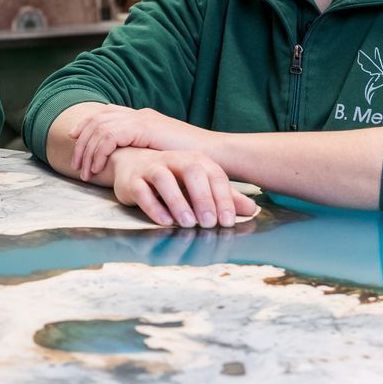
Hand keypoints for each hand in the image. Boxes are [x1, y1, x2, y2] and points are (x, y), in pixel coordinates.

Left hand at [69, 105, 208, 180]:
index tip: (74, 139)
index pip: (107, 113)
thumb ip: (147, 152)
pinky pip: (109, 137)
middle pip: (98, 119)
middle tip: (76, 164)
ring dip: (88, 151)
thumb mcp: (164, 153)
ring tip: (85, 172)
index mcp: (143, 117)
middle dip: (82, 141)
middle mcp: (139, 114)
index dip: (87, 124)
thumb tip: (132, 162)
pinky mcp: (143, 128)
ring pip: (99, 129)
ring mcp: (141, 119)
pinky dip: (99, 153)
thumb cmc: (193, 160)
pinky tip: (97, 169)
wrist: (214, 155)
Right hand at [109, 148, 258, 228]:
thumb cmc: (172, 177)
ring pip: (164, 179)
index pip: (214, 175)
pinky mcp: (132, 180)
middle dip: (202, 197)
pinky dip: (153, 206)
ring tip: (188, 224)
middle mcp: (174, 159)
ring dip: (178, 201)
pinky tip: (165, 221)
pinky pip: (141, 190)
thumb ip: (224, 196)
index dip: (223, 198)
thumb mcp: (199, 185)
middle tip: (209, 223)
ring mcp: (151, 168)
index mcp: (195, 160)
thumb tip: (252, 210)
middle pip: (191, 171)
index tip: (228, 221)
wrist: (131, 164)